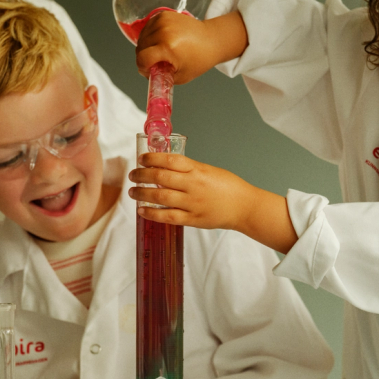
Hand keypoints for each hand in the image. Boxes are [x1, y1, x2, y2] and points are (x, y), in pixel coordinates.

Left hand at [128, 154, 297, 253]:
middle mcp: (193, 185)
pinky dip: (152, 213)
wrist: (245, 207)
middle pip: (160, 177)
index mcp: (198, 170)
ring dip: (142, 193)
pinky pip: (167, 216)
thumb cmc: (229, 187)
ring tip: (133, 191)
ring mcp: (192, 203)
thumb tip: (164, 166)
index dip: (152, 158)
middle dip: (142, 175)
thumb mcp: (208, 170)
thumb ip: (188, 169)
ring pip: (160, 196)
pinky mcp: (193, 219)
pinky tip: (142, 210)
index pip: (169, 160)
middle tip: (133, 175)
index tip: (142, 158)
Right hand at [136, 11, 247, 84]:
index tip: (150, 71)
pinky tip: (161, 41)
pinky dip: (150, 36)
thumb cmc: (199, 59)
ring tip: (161, 51)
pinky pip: (147, 28)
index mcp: (168, 48)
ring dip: (147, 47)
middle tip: (158, 62)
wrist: (212, 39)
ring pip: (142, 37)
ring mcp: (163, 21)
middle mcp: (163, 31)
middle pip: (140, 48)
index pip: (142, 59)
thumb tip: (147, 74)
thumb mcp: (180, 77)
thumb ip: (161, 77)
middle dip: (145, 58)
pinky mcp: (163, 14)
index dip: (143, 68)